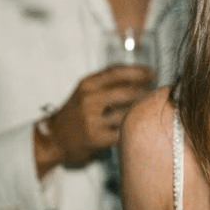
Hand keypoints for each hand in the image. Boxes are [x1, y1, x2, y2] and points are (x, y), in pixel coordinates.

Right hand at [34, 64, 155, 175]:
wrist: (55, 138)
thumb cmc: (76, 112)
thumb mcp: (86, 91)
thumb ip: (108, 81)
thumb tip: (141, 74)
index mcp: (87, 84)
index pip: (117, 72)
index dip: (139, 71)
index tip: (153, 73)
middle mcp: (89, 99)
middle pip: (127, 92)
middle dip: (146, 92)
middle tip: (155, 93)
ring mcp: (92, 119)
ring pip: (128, 112)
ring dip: (141, 111)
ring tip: (147, 110)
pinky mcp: (97, 138)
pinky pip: (124, 130)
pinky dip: (132, 127)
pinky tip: (136, 126)